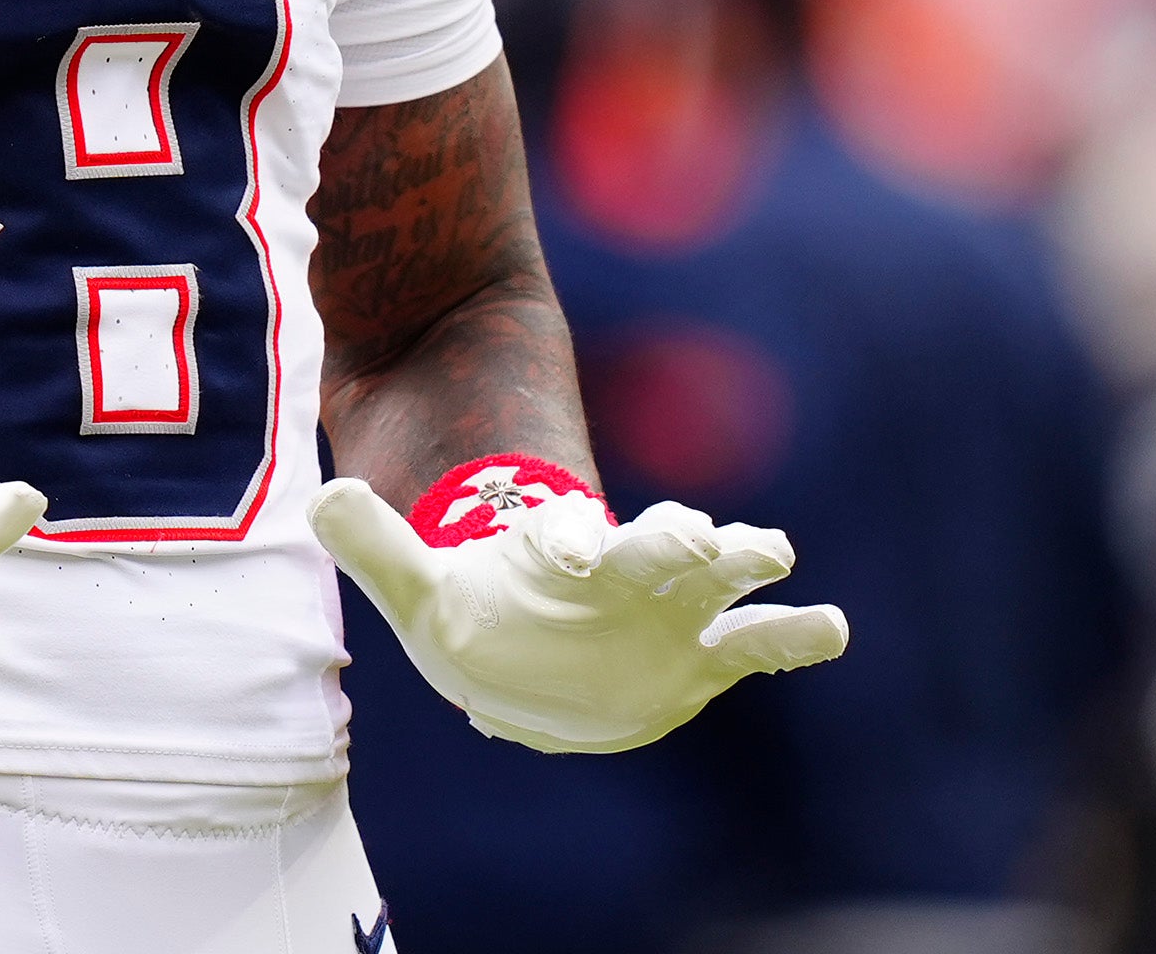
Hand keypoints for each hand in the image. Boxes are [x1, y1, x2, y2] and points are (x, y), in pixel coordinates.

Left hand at [312, 461, 848, 754]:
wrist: (524, 650)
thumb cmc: (476, 611)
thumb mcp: (415, 586)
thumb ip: (376, 543)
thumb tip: (322, 499)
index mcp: (556, 554)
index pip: (562, 538)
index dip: (564, 541)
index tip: (567, 548)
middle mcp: (622, 572)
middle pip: (654, 546)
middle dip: (676, 541)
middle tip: (695, 538)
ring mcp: (669, 611)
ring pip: (719, 580)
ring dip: (746, 567)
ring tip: (776, 556)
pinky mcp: (702, 656)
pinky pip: (756, 646)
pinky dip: (794, 636)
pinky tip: (832, 626)